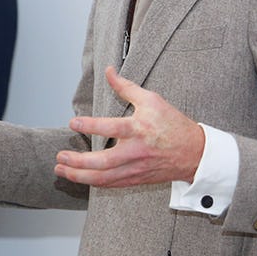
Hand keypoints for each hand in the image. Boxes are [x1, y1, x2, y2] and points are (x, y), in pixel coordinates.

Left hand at [55, 67, 204, 187]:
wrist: (196, 153)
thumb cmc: (173, 125)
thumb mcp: (152, 100)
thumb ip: (126, 87)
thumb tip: (109, 71)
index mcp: (140, 129)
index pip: (112, 128)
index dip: (91, 126)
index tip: (73, 123)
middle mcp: (136, 151)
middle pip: (104, 162)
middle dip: (78, 162)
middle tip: (60, 156)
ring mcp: (136, 168)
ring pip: (104, 178)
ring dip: (79, 176)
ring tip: (61, 169)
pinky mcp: (136, 178)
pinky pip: (111, 184)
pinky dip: (93, 183)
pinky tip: (78, 177)